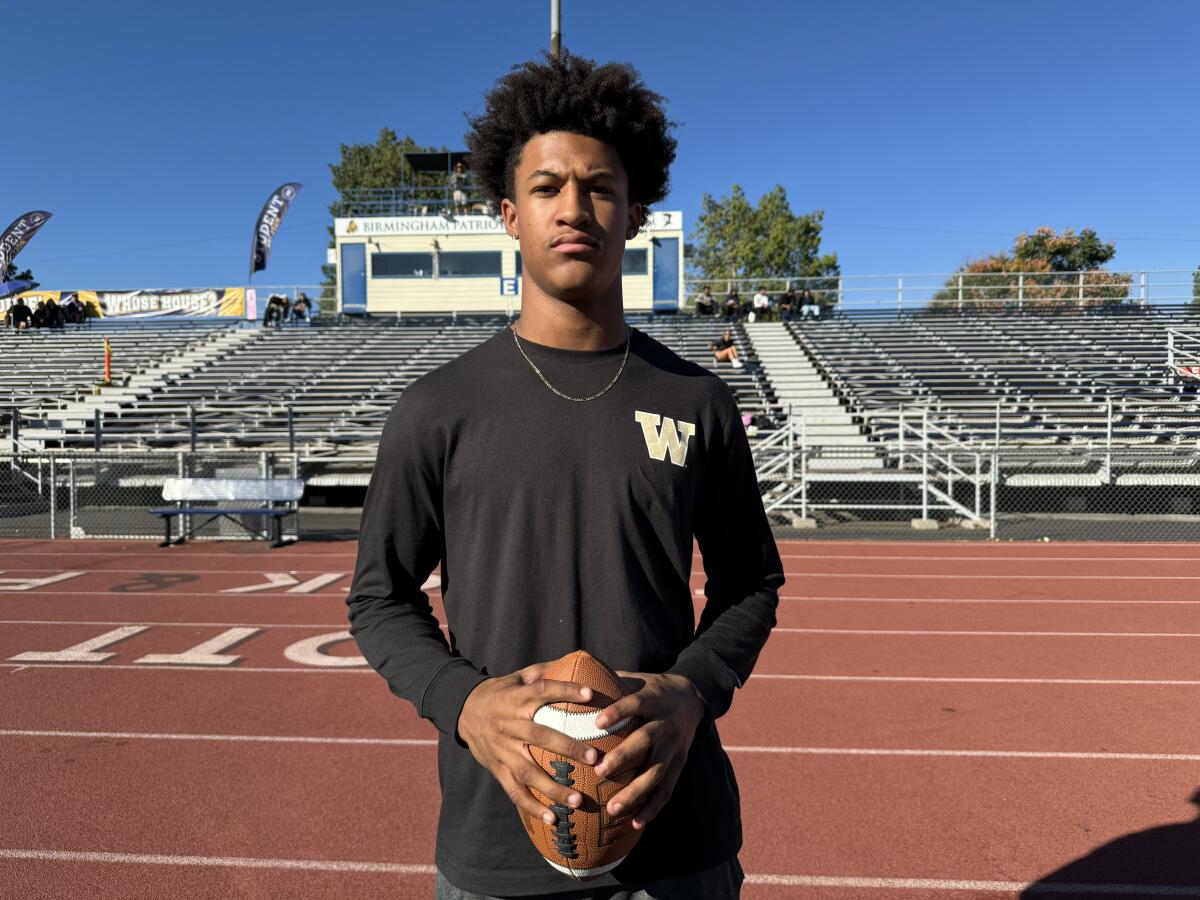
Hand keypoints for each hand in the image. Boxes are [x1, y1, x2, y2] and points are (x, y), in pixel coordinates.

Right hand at [458, 662, 599, 825]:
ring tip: (577, 800)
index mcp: (517, 699)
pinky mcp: (497, 768)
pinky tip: (553, 820)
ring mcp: (502, 750)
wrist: (462, 710)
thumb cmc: (500, 691)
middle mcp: (510, 724)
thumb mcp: (518, 676)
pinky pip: (515, 791)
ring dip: (553, 788)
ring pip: (528, 772)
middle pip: (541, 736)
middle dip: (568, 748)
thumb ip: (544, 671)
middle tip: (595, 758)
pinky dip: (533, 807)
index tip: (590, 693)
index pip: (543, 691)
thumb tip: (579, 660)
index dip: (566, 690)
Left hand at [592, 672, 705, 830]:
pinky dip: (652, 808)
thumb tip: (568, 674)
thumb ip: (606, 679)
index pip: (636, 703)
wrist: (693, 699)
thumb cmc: (650, 689)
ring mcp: (674, 748)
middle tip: (600, 771)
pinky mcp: (678, 766)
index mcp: (654, 699)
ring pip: (656, 772)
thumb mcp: (634, 679)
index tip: (597, 722)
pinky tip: (635, 823)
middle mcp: (666, 724)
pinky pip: (666, 790)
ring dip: (635, 791)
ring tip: (613, 809)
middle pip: (646, 740)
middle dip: (624, 757)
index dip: (619, 711)